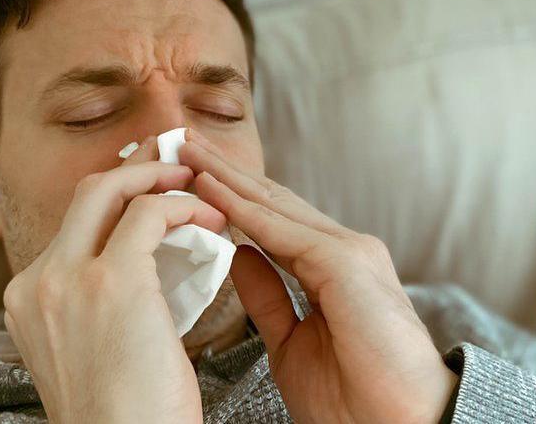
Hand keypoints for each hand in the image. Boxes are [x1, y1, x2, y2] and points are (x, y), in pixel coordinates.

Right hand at [3, 136, 219, 423]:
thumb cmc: (124, 415)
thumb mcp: (89, 350)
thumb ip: (96, 302)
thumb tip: (138, 265)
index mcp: (30, 298)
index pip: (74, 225)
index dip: (115, 198)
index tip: (148, 188)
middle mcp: (38, 281)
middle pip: (85, 194)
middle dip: (133, 168)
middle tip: (171, 163)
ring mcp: (68, 279)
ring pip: (112, 190)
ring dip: (160, 180)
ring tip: (196, 187)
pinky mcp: (112, 282)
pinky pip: (151, 213)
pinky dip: (183, 206)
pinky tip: (209, 219)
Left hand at [179, 130, 457, 423]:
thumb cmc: (352, 394)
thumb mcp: (290, 341)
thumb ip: (267, 296)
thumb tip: (239, 255)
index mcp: (331, 267)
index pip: (271, 218)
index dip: (230, 195)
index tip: (191, 175)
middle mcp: (343, 249)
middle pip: (271, 200)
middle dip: (225, 171)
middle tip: (183, 142)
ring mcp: (349, 252)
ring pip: (275, 205)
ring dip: (228, 177)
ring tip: (190, 151)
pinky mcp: (348, 263)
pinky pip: (284, 232)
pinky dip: (244, 209)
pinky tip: (212, 188)